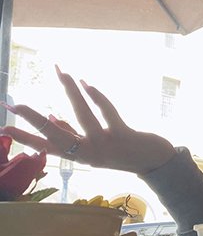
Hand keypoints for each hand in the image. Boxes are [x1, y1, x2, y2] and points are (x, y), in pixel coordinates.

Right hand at [0, 66, 175, 174]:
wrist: (154, 162)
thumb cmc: (121, 151)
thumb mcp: (94, 148)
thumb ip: (72, 135)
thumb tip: (50, 119)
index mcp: (79, 156)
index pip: (45, 147)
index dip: (25, 138)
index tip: (4, 128)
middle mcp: (88, 154)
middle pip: (56, 135)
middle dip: (34, 120)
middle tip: (14, 105)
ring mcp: (106, 145)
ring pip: (83, 116)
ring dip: (71, 92)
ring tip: (61, 72)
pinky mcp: (123, 136)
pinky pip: (107, 112)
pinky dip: (96, 96)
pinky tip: (86, 82)